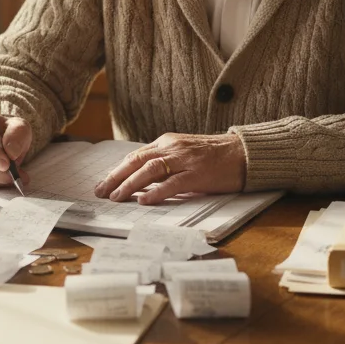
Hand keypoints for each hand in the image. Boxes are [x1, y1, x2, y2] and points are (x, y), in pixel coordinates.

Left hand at [93, 132, 245, 204]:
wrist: (243, 152)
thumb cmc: (215, 155)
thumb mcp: (185, 153)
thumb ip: (166, 163)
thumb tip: (143, 182)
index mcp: (168, 142)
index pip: (136, 156)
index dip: (118, 170)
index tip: (105, 183)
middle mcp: (173, 147)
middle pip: (137, 161)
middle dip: (116, 177)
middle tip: (101, 191)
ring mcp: (185, 160)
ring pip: (150, 170)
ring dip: (130, 184)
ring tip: (117, 197)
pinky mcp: (197, 174)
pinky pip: (172, 183)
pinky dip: (156, 192)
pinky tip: (144, 201)